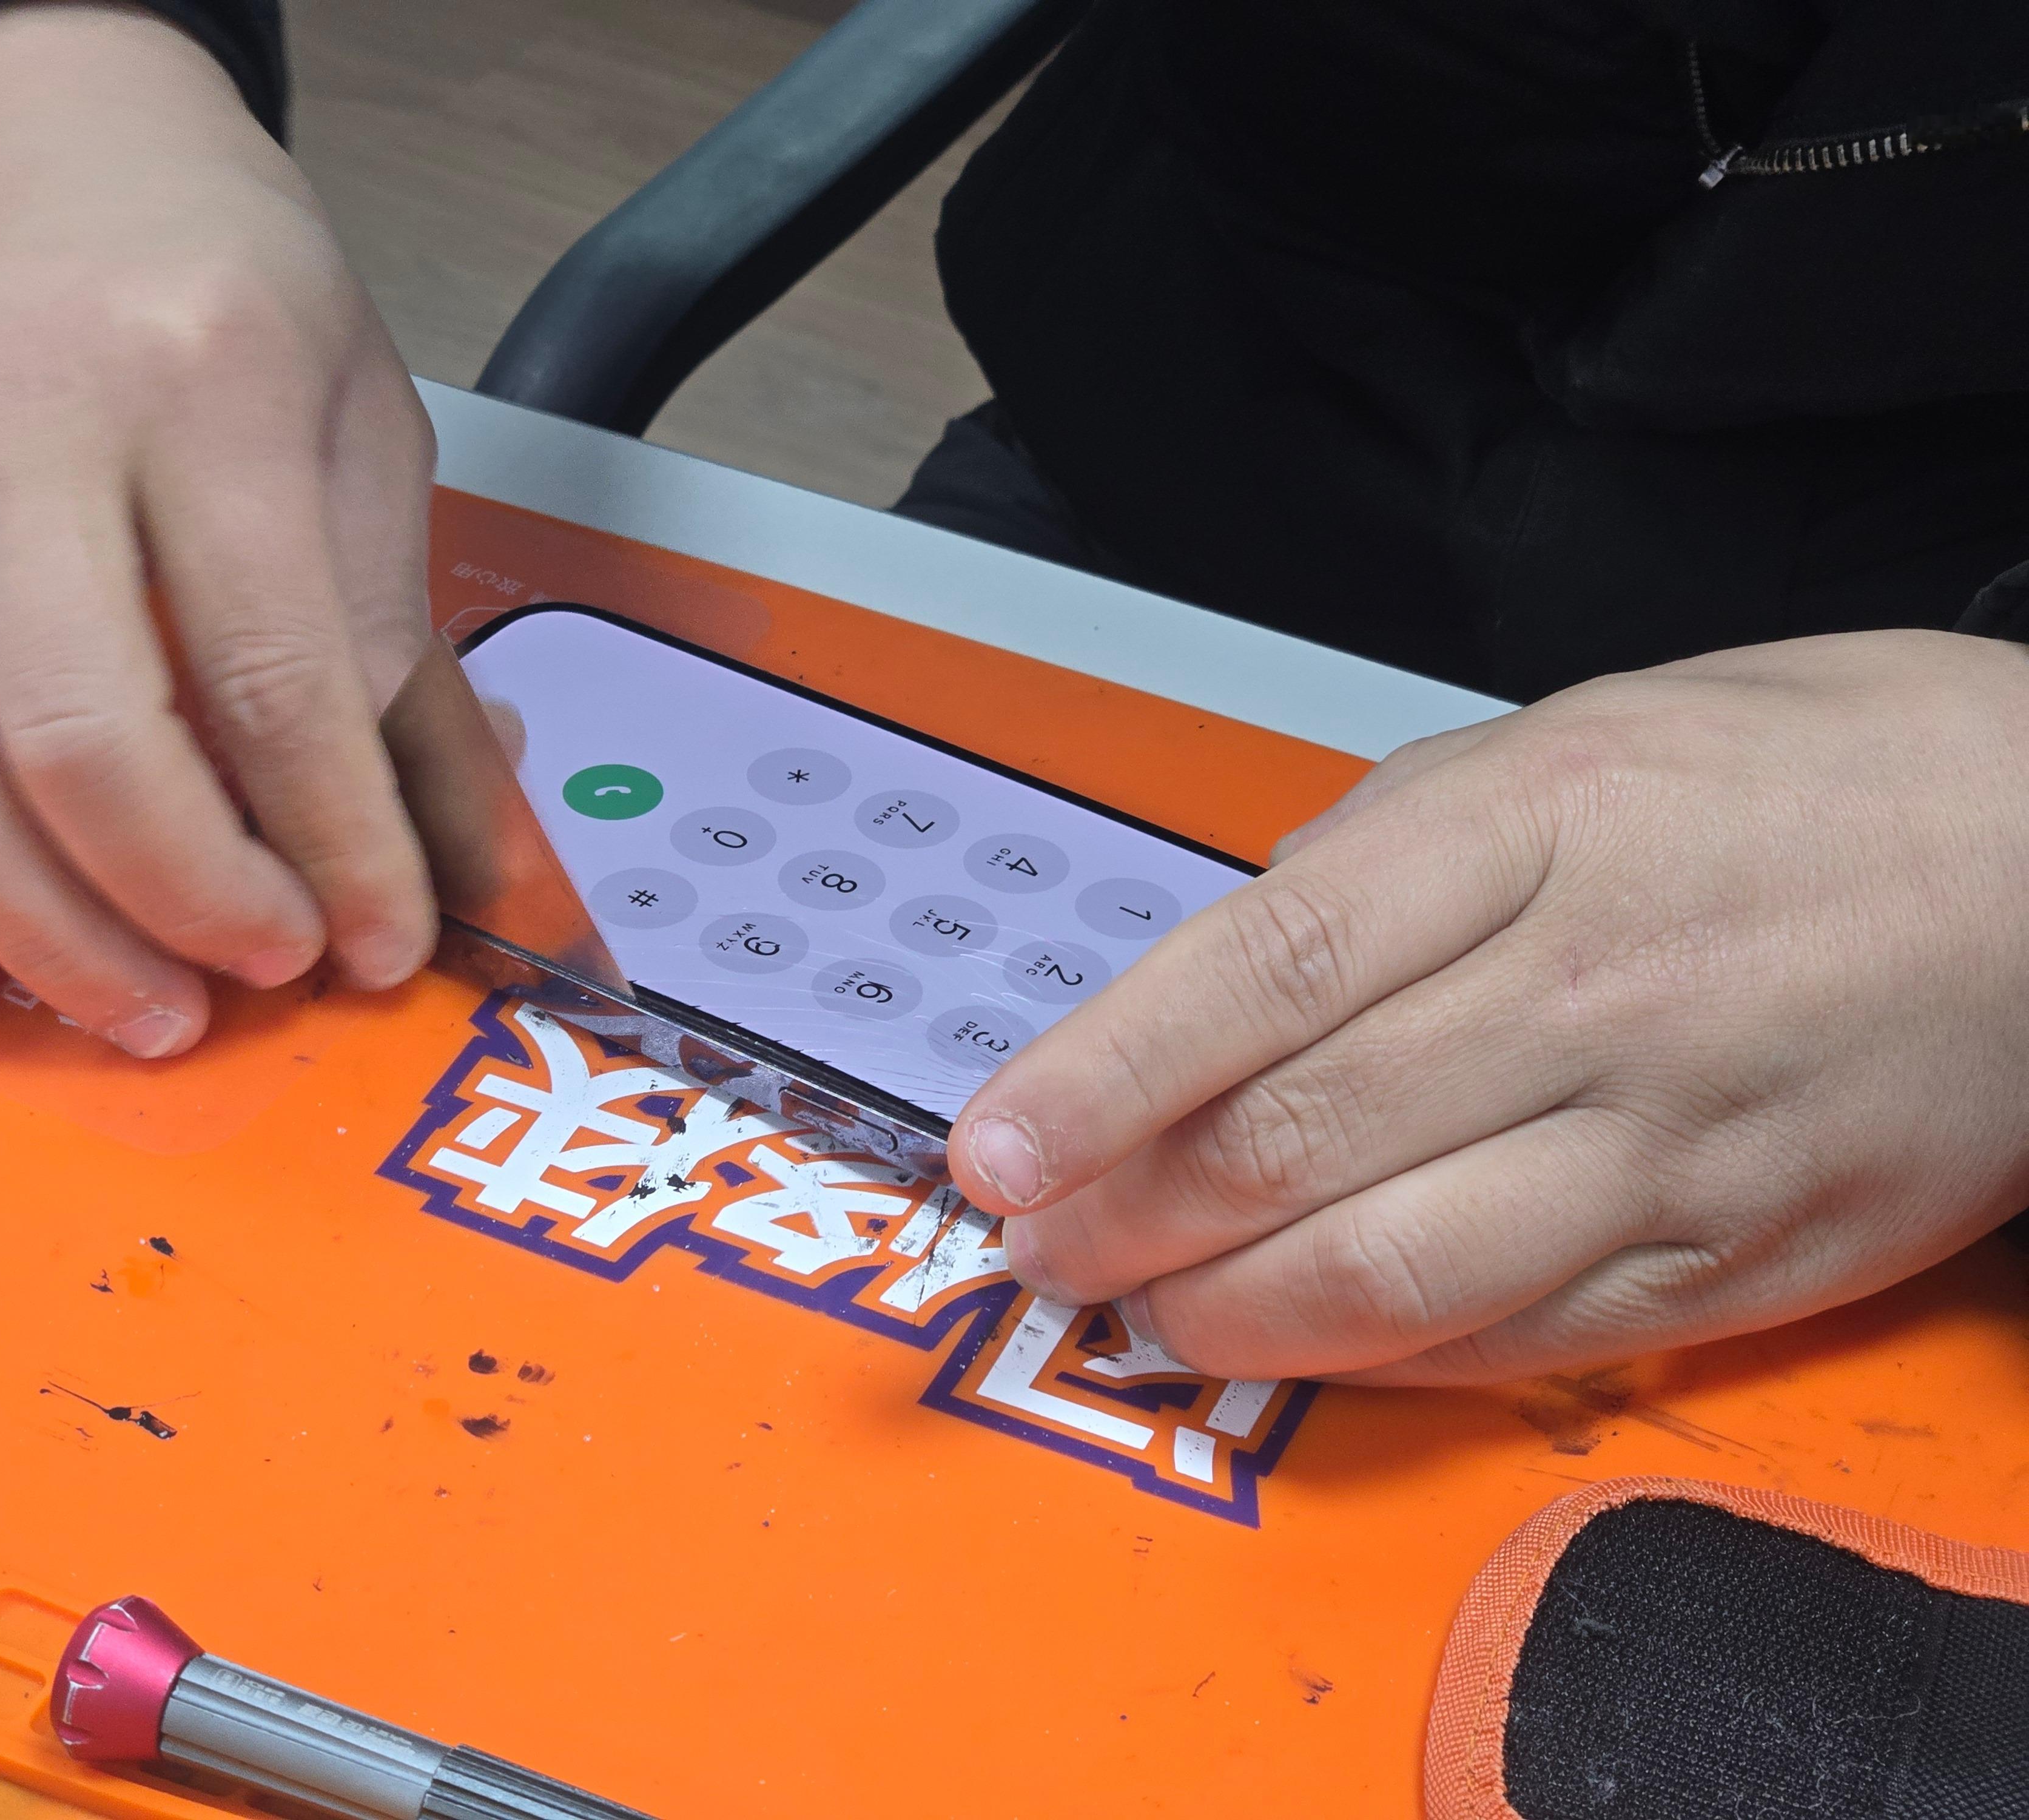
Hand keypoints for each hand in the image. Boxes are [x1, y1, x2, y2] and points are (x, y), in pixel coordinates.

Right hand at [0, 5, 437, 1056]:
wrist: (16, 125)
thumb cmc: (216, 281)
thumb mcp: (363, 423)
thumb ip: (401, 643)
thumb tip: (446, 857)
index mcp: (201, 384)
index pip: (272, 671)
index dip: (335, 843)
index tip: (379, 941)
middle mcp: (14, 426)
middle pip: (81, 738)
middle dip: (187, 902)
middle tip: (261, 972)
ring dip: (42, 937)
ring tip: (142, 1013)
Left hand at [951, 631, 2028, 1383]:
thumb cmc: (1809, 779)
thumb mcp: (1578, 736)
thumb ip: (1388, 851)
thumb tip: (1234, 968)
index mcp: (1540, 825)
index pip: (1263, 967)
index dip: (1102, 1072)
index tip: (992, 1145)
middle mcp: (1594, 990)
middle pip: (1294, 1137)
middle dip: (1122, 1208)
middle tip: (1034, 1237)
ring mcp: (1669, 1142)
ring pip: (1388, 1269)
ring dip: (1222, 1308)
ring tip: (1138, 1305)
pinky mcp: (1736, 1260)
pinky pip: (1514, 1339)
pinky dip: (1373, 1356)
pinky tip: (1290, 1340)